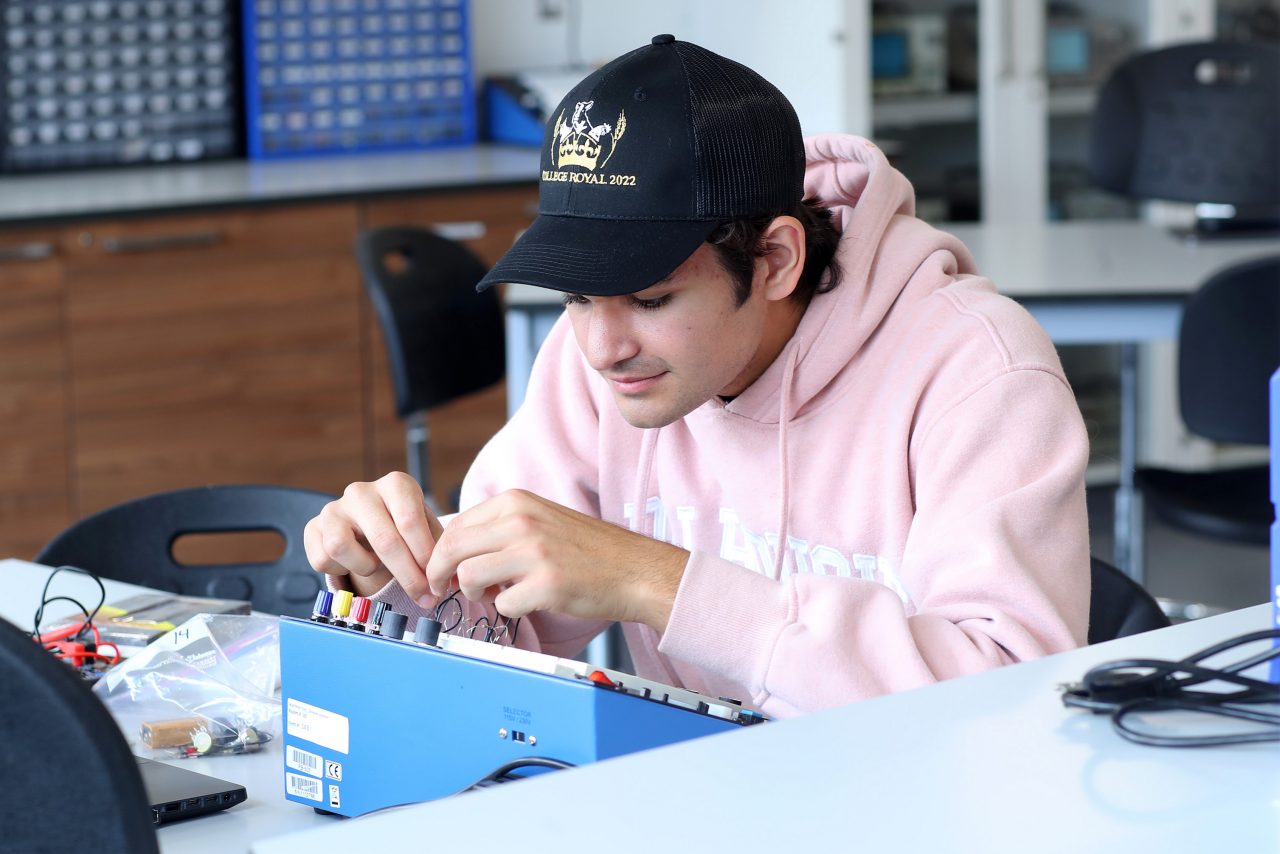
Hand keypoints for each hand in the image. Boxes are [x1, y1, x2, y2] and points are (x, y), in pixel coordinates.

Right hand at [304, 472, 443, 604]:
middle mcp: (361, 491)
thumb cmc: (403, 528)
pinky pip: (323, 559)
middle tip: (422, 596)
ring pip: (342, 547)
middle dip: (408, 575)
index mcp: (395, 484)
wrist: (367, 526)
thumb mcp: (426, 529)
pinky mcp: (312, 527)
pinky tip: (355, 563)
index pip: (410, 520)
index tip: (436, 581)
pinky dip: (342, 570)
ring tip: (377, 566)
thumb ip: (438, 549)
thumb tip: (448, 581)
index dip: (425, 556)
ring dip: (366, 567)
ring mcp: (334, 508)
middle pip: (384, 540)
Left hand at [425, 489, 687, 633]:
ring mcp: (534, 553)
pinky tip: (526, 603)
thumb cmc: (588, 550)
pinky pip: (502, 604)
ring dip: (474, 593)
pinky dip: (508, 610)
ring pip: (469, 576)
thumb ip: (501, 527)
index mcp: (518, 501)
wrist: (635, 569)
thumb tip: (456, 548)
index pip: (456, 525)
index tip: (443, 570)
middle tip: (443, 590)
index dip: (441, 553)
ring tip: (493, 595)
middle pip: (453, 549)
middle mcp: (522, 521)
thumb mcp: (542, 519)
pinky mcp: (547, 585)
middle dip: (440, 574)